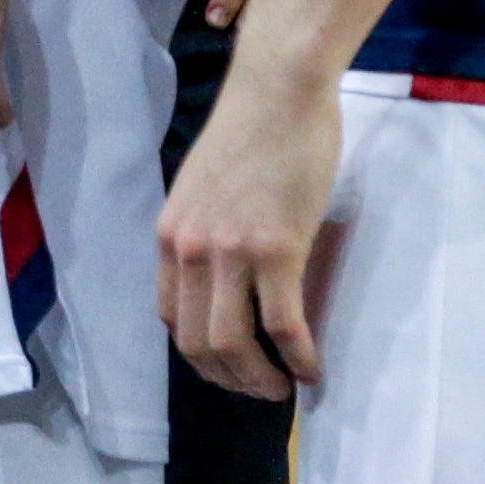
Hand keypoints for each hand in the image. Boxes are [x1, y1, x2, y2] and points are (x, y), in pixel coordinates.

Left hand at [157, 65, 340, 399]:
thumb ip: (206, 234)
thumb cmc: (250, 133)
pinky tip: (313, 369)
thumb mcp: (204, 189)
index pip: (172, 319)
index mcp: (170, 237)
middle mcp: (191, 251)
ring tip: (284, 389)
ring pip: (234, 344)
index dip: (200, 354)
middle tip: (261, 390)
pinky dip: (299, 357)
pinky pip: (284, 325)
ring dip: (260, 379)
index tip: (229, 366)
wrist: (277, 92)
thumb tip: (227, 277)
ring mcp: (231, 252)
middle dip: (230, 379)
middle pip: (197, 342)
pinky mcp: (276, 250)